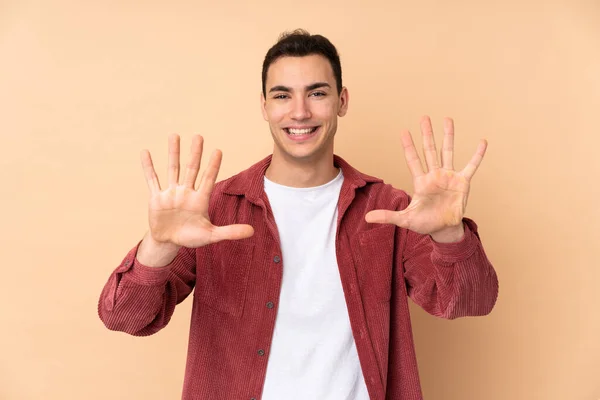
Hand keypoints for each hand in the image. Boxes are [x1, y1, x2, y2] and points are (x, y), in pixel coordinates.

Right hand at [141, 134, 253, 247]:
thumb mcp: (211, 235)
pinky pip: (152, 180)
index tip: (218, 151)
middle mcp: (186, 192)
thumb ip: (230, 232)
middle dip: (195, 153)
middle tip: (199, 136)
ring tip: (174, 135)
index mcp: (200, 200)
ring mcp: (171, 194)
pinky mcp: (157, 198)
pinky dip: (148, 167)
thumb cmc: (191, 237)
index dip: (213, 166)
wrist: (169, 242)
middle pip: (191, 169)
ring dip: (173, 153)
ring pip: (172, 169)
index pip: (208, 179)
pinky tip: (145, 152)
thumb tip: (253, 231)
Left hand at [365, 116, 486, 241]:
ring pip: (448, 152)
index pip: (413, 160)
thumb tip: (366, 218)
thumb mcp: (405, 219)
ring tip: (448, 120)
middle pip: (429, 150)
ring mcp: (449, 177)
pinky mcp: (463, 182)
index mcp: (420, 182)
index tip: (403, 131)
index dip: (408, 147)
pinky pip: (471, 166)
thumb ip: (387, 216)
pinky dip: (477, 155)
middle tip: (424, 117)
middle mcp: (434, 175)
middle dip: (427, 134)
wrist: (444, 230)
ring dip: (448, 136)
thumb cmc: (425, 223)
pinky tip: (482, 142)